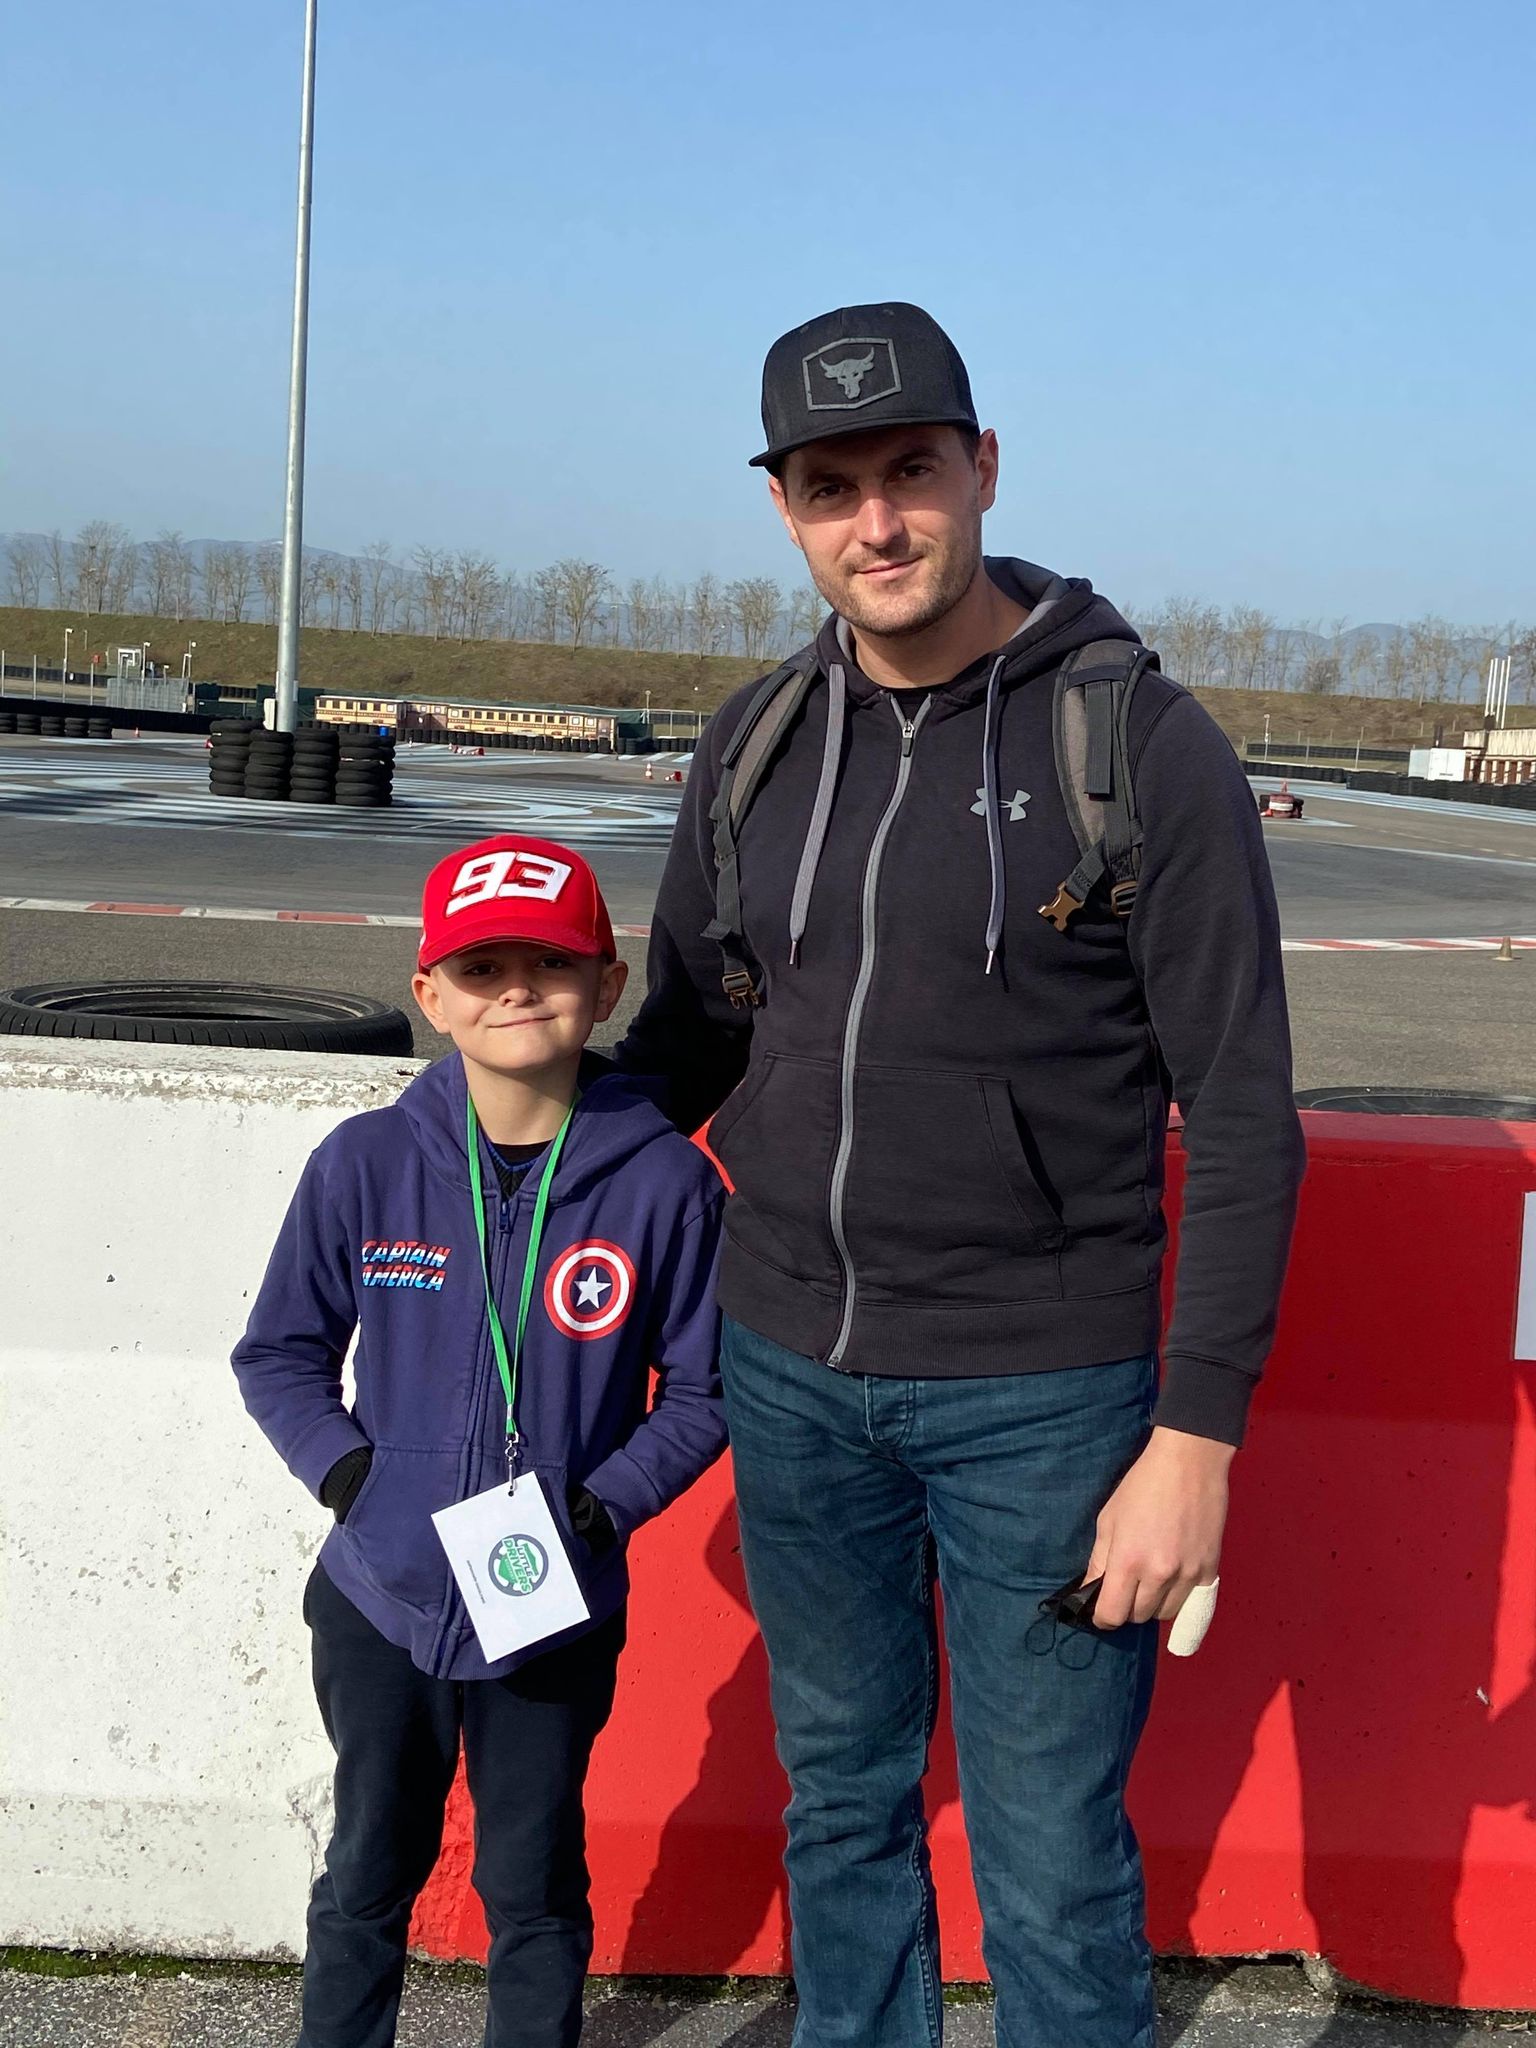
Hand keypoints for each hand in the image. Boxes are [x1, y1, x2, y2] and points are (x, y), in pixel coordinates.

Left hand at [1085, 1427, 1232, 1628]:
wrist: (1190, 1464)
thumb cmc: (1143, 1486)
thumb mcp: (1109, 1519)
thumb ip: (1099, 1560)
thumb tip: (1090, 1590)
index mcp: (1128, 1561)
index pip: (1112, 1614)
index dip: (1101, 1617)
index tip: (1099, 1610)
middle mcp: (1159, 1575)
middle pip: (1138, 1617)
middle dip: (1126, 1607)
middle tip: (1125, 1587)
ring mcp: (1188, 1576)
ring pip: (1165, 1614)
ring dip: (1152, 1605)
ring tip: (1149, 1581)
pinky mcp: (1210, 1571)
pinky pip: (1190, 1603)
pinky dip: (1177, 1597)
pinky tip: (1171, 1579)